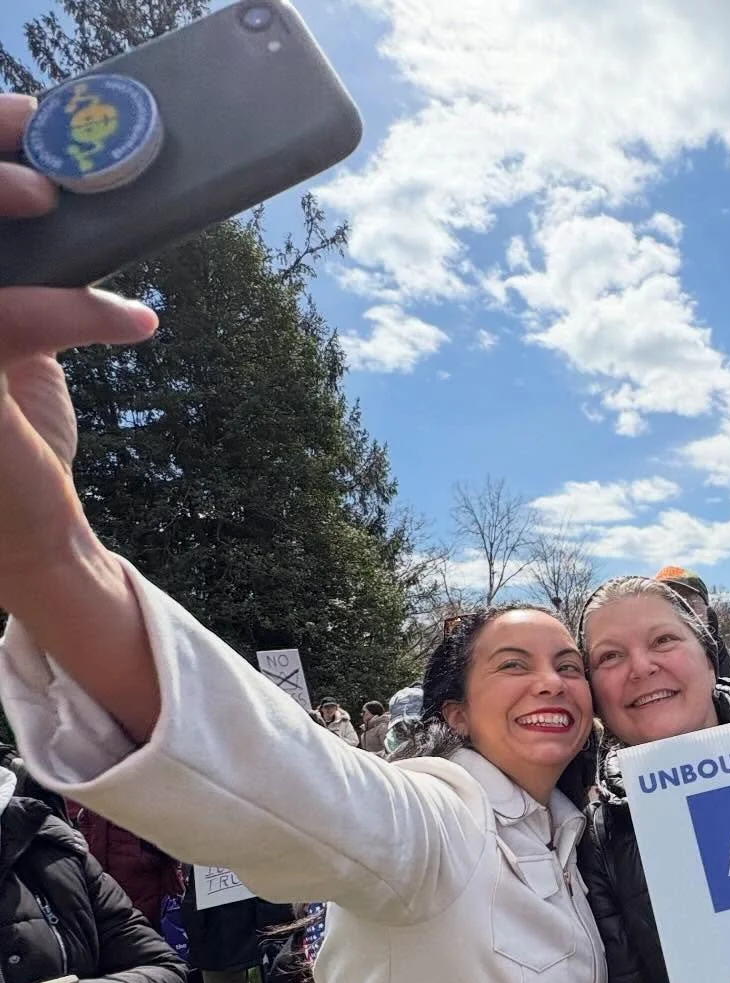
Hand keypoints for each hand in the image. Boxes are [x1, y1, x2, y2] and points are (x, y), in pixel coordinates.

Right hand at [0, 94, 156, 601]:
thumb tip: (78, 191)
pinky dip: (74, 307)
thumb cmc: (17, 432)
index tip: (33, 122)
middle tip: (48, 162)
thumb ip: (28, 268)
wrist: (28, 533)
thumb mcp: (20, 332)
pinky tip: (135, 321)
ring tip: (59, 206)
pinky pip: (3, 316)